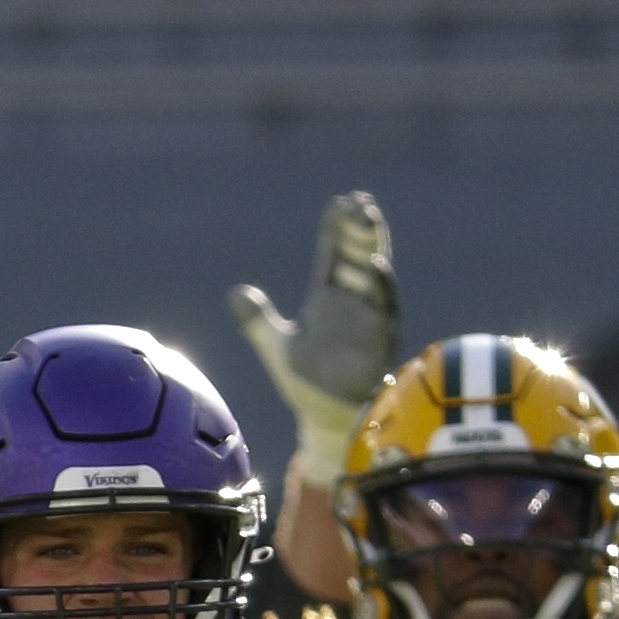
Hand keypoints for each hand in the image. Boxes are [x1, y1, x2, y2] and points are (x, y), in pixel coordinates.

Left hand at [224, 188, 398, 481]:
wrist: (324, 417)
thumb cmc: (306, 383)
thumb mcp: (276, 345)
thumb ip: (258, 319)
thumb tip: (235, 292)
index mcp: (327, 300)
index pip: (333, 256)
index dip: (337, 230)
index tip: (340, 202)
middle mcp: (350, 302)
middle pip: (356, 256)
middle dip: (358, 229)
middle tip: (357, 201)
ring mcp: (367, 316)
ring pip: (372, 272)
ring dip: (370, 245)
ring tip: (367, 217)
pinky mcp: (380, 334)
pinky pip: (383, 304)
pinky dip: (380, 282)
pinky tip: (374, 262)